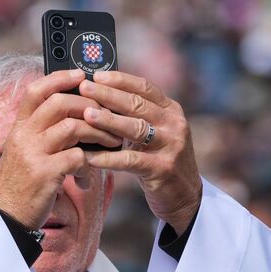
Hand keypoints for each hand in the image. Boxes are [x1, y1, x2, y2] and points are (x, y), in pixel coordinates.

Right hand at [0, 70, 121, 228]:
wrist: (7, 216)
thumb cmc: (22, 183)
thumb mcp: (25, 151)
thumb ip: (43, 131)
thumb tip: (76, 113)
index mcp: (19, 127)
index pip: (36, 90)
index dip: (60, 77)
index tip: (81, 74)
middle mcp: (23, 136)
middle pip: (60, 103)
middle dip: (89, 105)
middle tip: (107, 115)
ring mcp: (33, 153)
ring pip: (73, 127)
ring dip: (98, 133)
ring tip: (111, 142)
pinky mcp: (45, 174)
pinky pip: (77, 157)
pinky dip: (91, 164)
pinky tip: (88, 176)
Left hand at [79, 70, 201, 231]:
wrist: (185, 197)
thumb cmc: (159, 160)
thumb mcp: (154, 133)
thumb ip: (135, 116)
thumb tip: (100, 95)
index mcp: (171, 111)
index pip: (145, 88)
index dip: (120, 80)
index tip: (97, 75)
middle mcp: (174, 124)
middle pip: (138, 104)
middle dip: (109, 95)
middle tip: (84, 87)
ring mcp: (171, 146)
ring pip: (135, 128)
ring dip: (108, 120)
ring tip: (86, 114)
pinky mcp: (163, 169)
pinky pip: (131, 160)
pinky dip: (109, 158)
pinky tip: (90, 157)